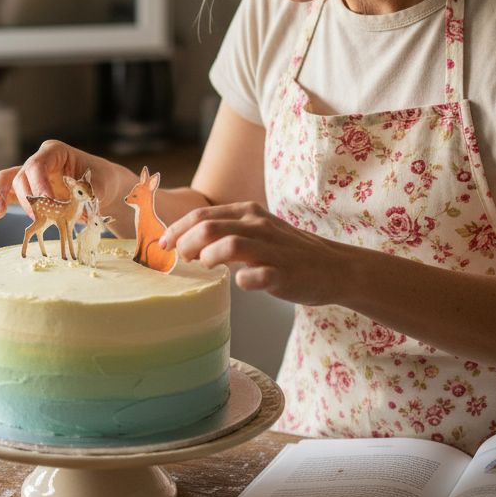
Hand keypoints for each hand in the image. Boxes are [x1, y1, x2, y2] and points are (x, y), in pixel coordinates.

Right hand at [0, 140, 125, 219]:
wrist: (103, 187)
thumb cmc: (102, 181)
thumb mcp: (100, 185)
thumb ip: (88, 192)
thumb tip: (80, 200)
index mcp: (55, 152)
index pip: (37, 165)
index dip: (37, 184)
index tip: (47, 202)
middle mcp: (39, 161)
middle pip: (22, 176)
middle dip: (27, 198)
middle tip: (39, 217)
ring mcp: (32, 176)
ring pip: (9, 181)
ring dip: (1, 197)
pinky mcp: (29, 190)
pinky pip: (9, 193)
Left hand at [162, 202, 341, 304]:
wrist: (333, 267)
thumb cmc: (286, 251)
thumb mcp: (255, 230)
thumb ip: (224, 232)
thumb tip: (182, 243)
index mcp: (248, 213)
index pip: (201, 214)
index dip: (176, 230)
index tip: (162, 245)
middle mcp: (258, 225)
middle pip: (208, 228)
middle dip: (185, 244)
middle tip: (180, 260)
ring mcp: (272, 250)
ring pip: (230, 245)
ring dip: (209, 258)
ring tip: (205, 268)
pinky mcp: (284, 274)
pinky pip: (258, 276)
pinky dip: (244, 280)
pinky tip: (240, 283)